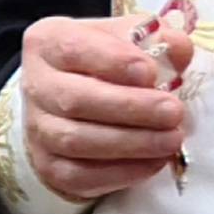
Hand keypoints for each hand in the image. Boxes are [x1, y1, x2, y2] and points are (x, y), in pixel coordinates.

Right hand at [16, 0, 196, 204]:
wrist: (73, 99)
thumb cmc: (106, 62)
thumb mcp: (127, 37)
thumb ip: (155, 38)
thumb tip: (178, 49)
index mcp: (48, 42)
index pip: (74, 48)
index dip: (113, 61)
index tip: (151, 72)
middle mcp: (36, 85)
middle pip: (75, 100)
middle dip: (130, 108)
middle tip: (173, 112)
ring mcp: (37, 129)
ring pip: (77, 141)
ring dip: (131, 143)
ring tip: (172, 139)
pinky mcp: (48, 166)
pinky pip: (80, 176)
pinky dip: (121, 172)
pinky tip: (155, 162)